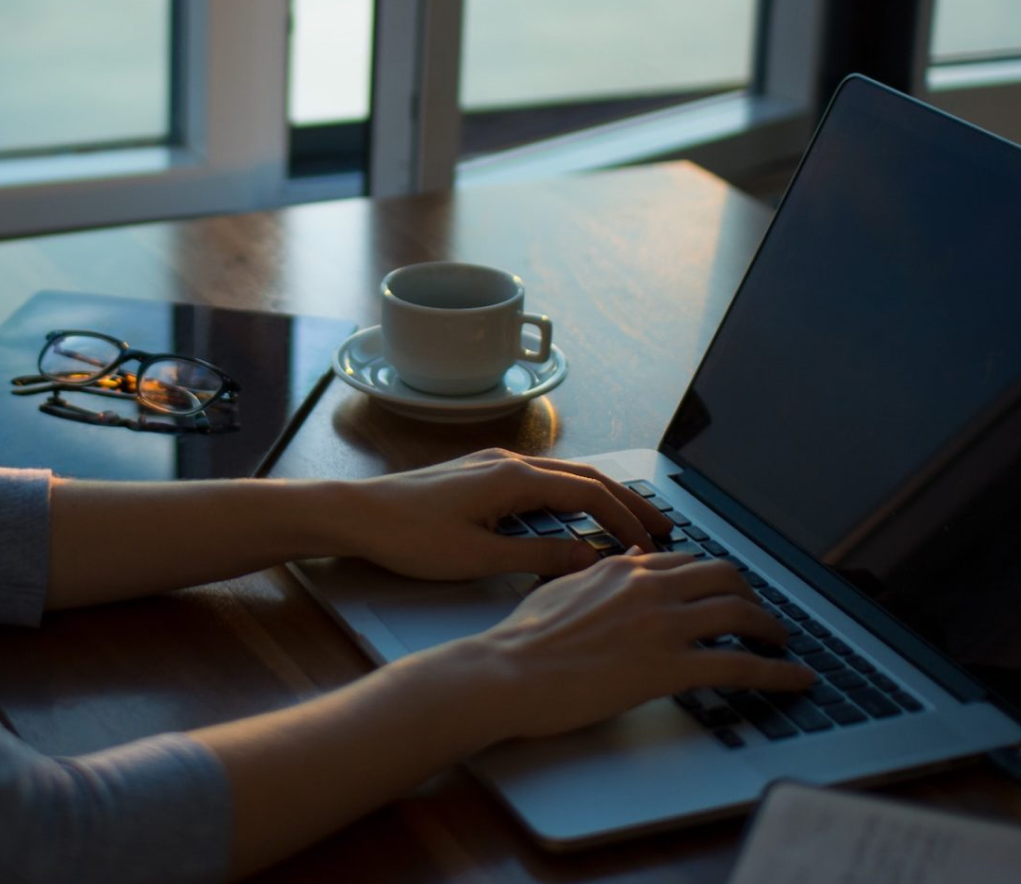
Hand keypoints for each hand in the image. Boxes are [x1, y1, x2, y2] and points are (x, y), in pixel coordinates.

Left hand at [334, 448, 671, 581]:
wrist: (357, 513)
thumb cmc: (409, 536)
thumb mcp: (478, 557)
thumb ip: (538, 558)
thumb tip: (590, 559)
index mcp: (514, 478)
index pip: (589, 494)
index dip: (626, 520)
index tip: (652, 547)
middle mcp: (509, 462)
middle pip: (586, 477)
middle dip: (628, 501)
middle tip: (663, 526)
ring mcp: (493, 465)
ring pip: (564, 476)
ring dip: (601, 497)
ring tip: (629, 522)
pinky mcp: (479, 475)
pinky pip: (541, 480)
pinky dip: (571, 496)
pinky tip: (575, 517)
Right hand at [446, 551, 815, 741]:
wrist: (507, 672)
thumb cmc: (522, 639)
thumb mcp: (561, 588)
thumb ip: (598, 574)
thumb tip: (624, 561)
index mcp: (623, 569)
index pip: (686, 562)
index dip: (714, 578)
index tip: (725, 592)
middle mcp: (650, 587)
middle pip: (725, 577)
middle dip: (752, 595)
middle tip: (760, 616)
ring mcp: (663, 625)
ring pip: (741, 613)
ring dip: (772, 630)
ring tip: (782, 644)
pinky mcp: (669, 667)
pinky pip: (741, 665)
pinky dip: (778, 673)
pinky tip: (797, 680)